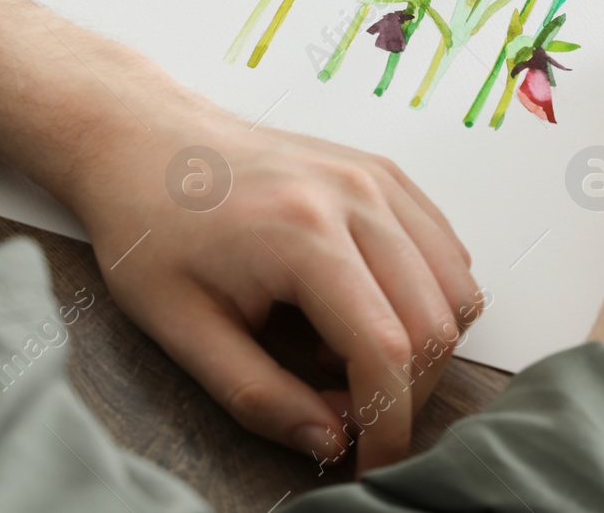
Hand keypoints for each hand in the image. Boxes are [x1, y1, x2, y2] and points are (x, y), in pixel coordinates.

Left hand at [70, 109, 481, 475]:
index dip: (388, 425)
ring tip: (344, 354)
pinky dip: (426, 298)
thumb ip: (259, 396)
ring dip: (421, 346)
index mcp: (301, 232)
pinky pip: (447, 251)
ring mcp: (376, 178)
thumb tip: (329, 442)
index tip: (371, 462)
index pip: (385, 350)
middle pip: (434, 324)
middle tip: (344, 413)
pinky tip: (359, 309)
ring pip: (457, 288)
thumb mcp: (181, 328)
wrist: (145, 141)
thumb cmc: (151, 224)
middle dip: (405, 393)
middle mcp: (355, 196)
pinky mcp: (385, 174)